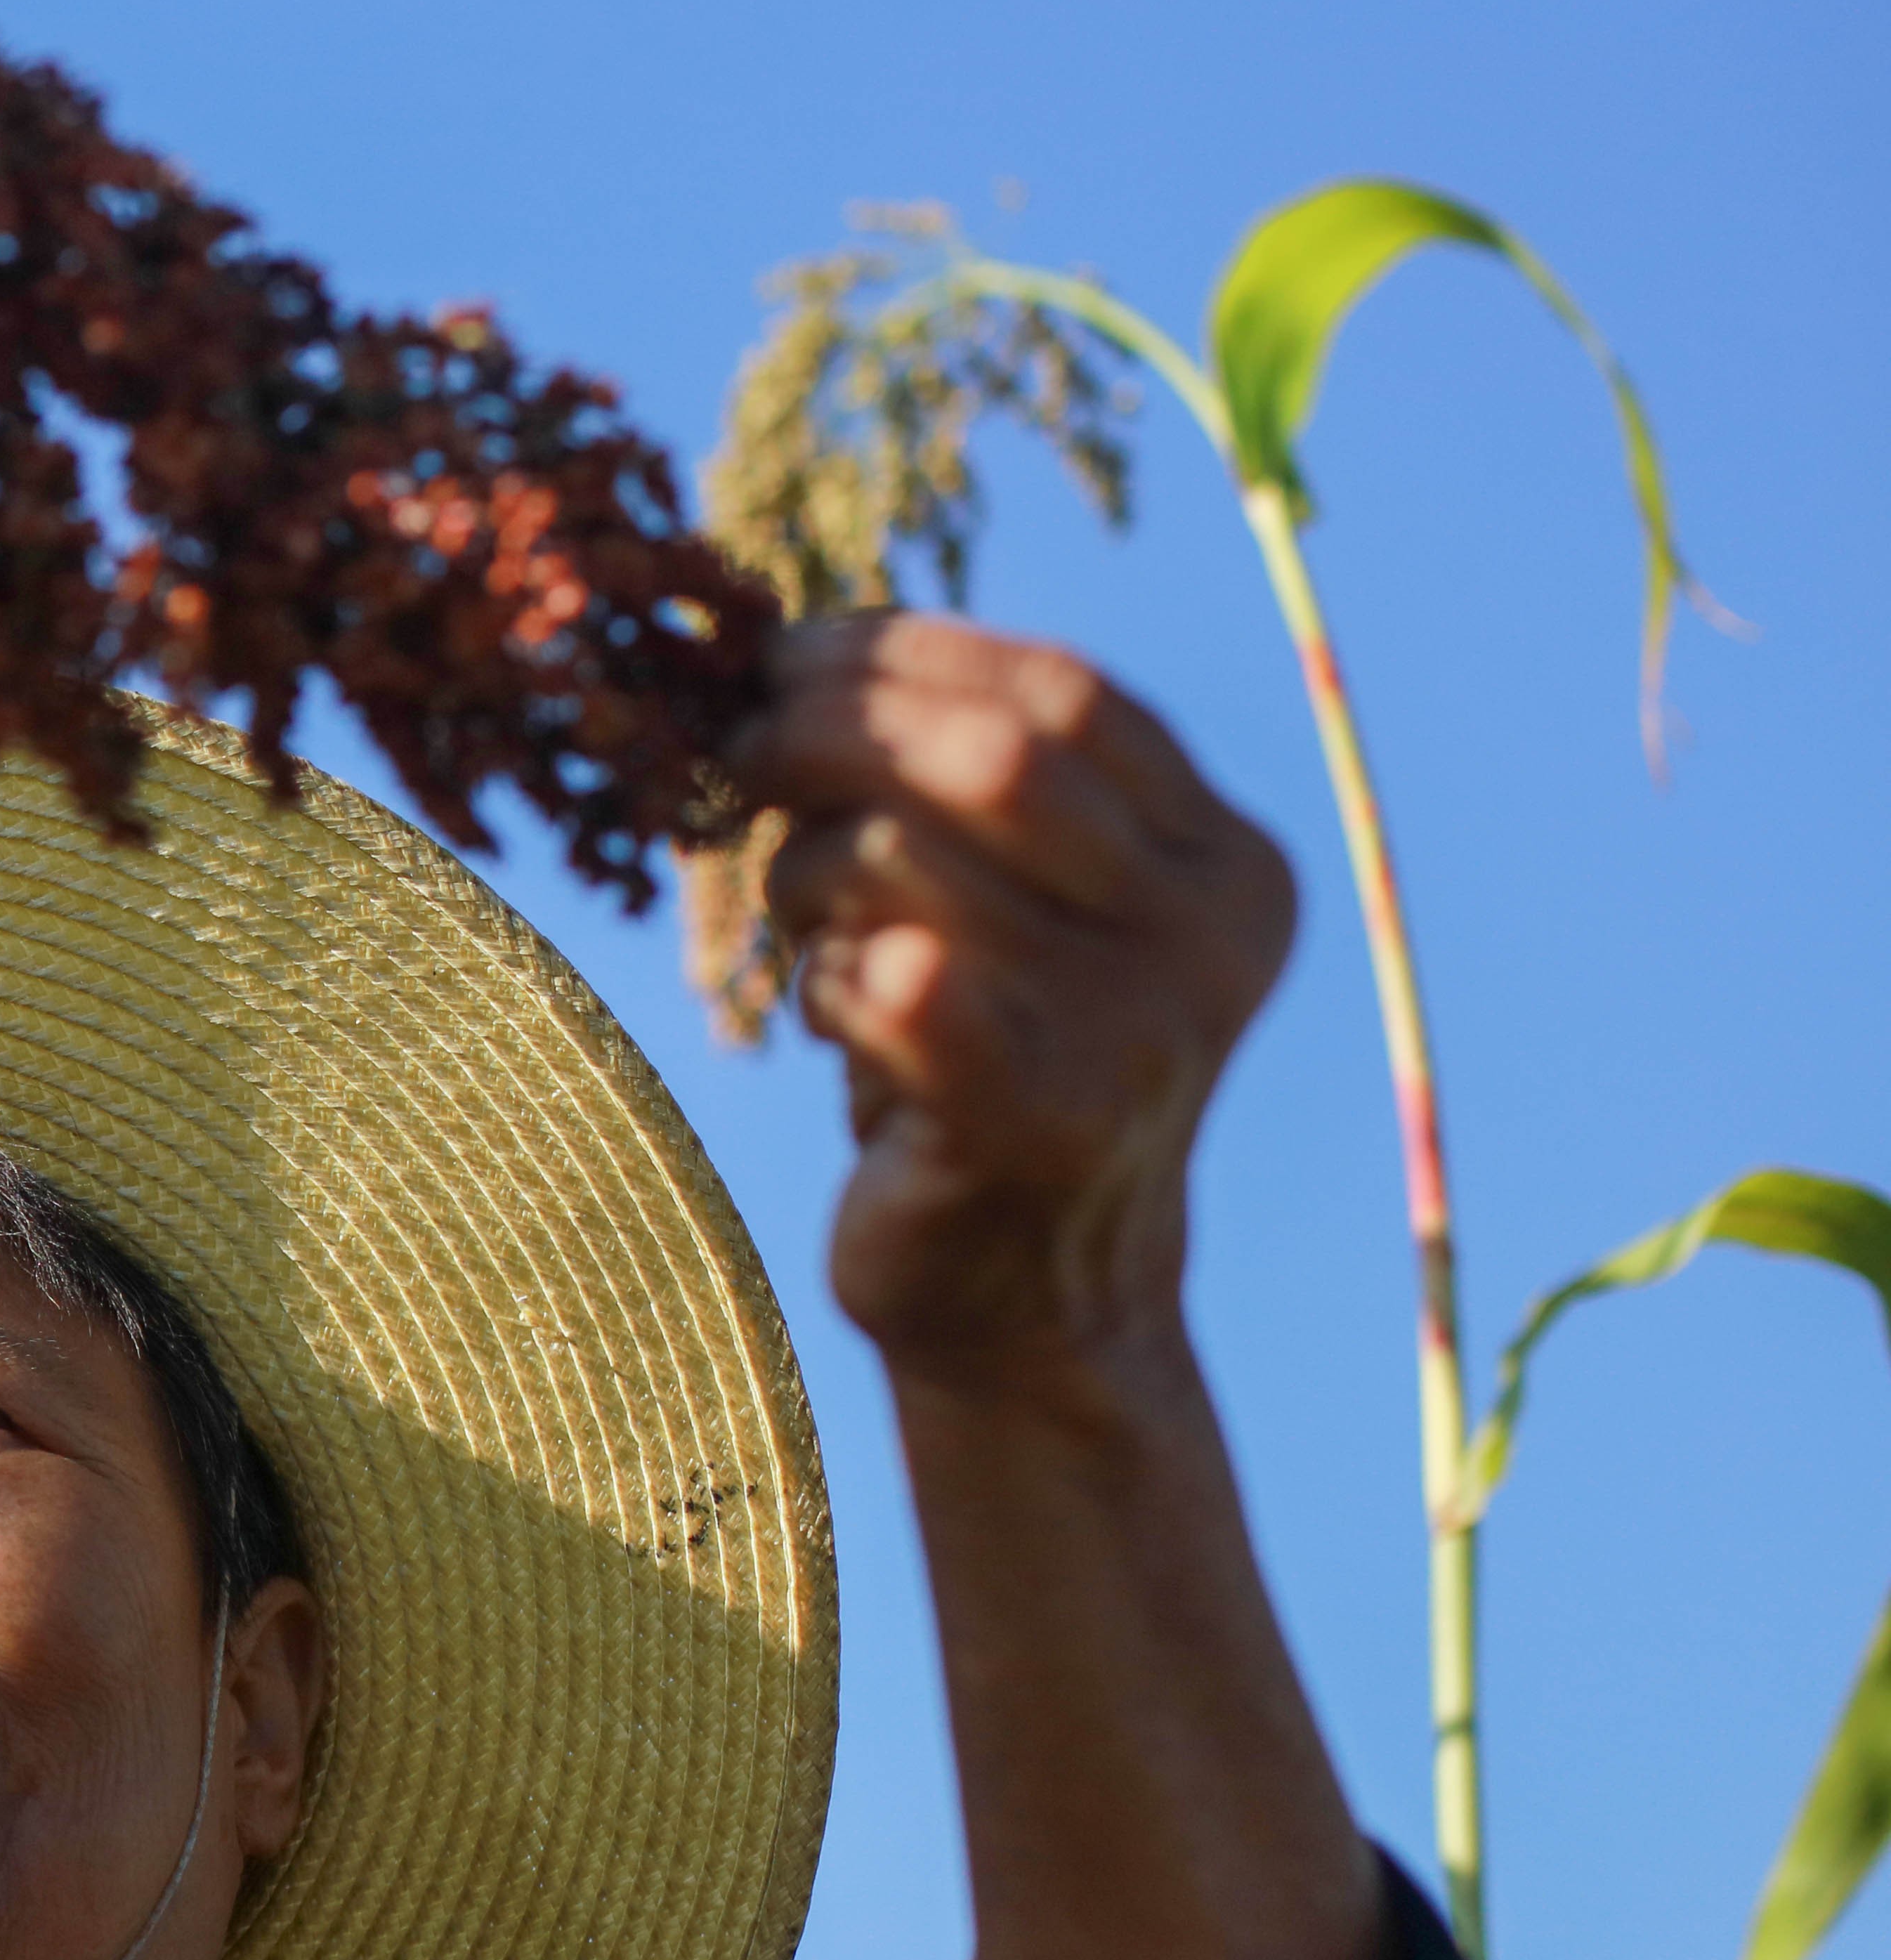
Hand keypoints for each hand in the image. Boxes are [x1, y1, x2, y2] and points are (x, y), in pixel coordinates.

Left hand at [727, 615, 1297, 1393]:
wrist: (1031, 1308)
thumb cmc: (984, 1065)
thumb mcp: (1010, 902)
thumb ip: (962, 782)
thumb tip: (796, 651)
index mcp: (1229, 863)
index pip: (1067, 691)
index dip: (906, 652)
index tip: (786, 658)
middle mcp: (1209, 937)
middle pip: (992, 752)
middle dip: (831, 731)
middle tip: (729, 756)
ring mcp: (1137, 1032)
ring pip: (906, 859)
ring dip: (809, 877)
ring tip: (808, 936)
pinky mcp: (1037, 1121)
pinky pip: (879, 979)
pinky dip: (822, 982)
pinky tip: (834, 1019)